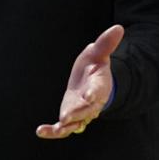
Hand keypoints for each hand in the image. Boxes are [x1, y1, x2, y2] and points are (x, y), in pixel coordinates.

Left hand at [36, 24, 123, 139]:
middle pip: (87, 110)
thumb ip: (106, 43)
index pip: (99, 90)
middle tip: (67, 117)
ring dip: (66, 127)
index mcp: (99, 86)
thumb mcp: (99, 53)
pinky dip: (53, 132)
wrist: (92, 83)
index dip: (95, 93)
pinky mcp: (69, 117)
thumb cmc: (95, 67)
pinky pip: (62, 128)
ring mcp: (81, 112)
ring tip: (55, 129)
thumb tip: (118, 27)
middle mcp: (91, 103)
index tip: (91, 95)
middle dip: (78, 114)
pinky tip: (40, 131)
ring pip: (76, 124)